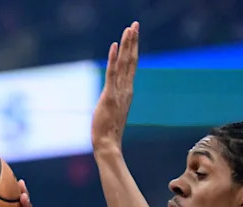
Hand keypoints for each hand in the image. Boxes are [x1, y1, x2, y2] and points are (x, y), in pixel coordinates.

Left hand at [92, 21, 139, 152]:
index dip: (133, 49)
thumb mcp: (112, 110)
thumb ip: (114, 100)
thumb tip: (111, 96)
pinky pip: (112, 74)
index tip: (134, 35)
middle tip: (135, 24)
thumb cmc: (108, 131)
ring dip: (126, 45)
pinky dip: (114, 59)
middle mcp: (126, 89)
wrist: (107, 144)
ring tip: (129, 29)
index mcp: (127, 92)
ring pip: (125, 64)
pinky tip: (115, 45)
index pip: (131, 66)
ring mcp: (119, 92)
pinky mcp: (109, 96)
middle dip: (133, 41)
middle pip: (131, 60)